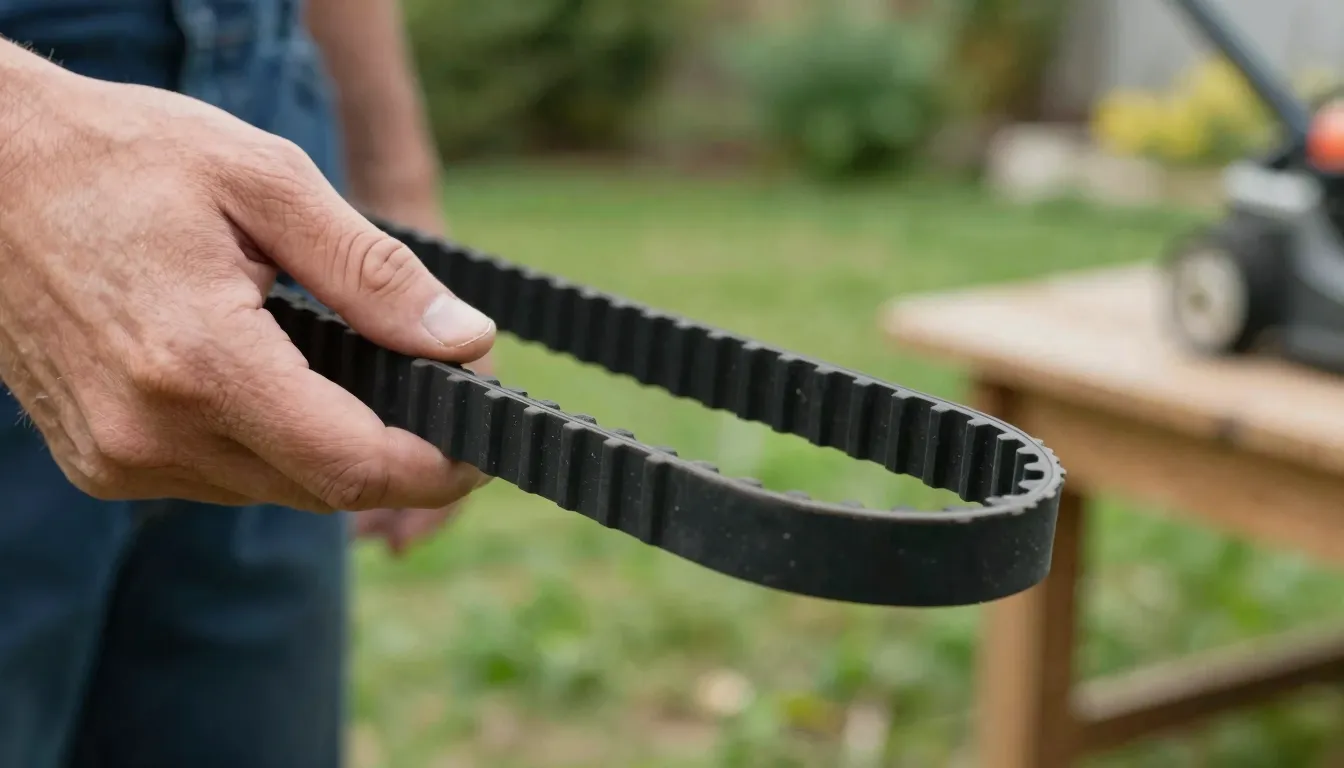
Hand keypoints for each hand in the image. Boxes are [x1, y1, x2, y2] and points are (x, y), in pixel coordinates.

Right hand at [0, 43, 495, 512]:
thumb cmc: (122, 157)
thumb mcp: (266, 183)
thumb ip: (374, 274)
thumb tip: (464, 341)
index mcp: (199, 360)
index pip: (353, 463)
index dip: (436, 467)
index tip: (481, 443)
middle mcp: (151, 431)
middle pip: (322, 488)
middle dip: (397, 456)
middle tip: (439, 396)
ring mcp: (118, 456)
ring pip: (274, 490)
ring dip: (333, 450)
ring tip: (360, 377)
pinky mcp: (101, 461)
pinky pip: (220, 479)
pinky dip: (271, 445)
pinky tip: (278, 384)